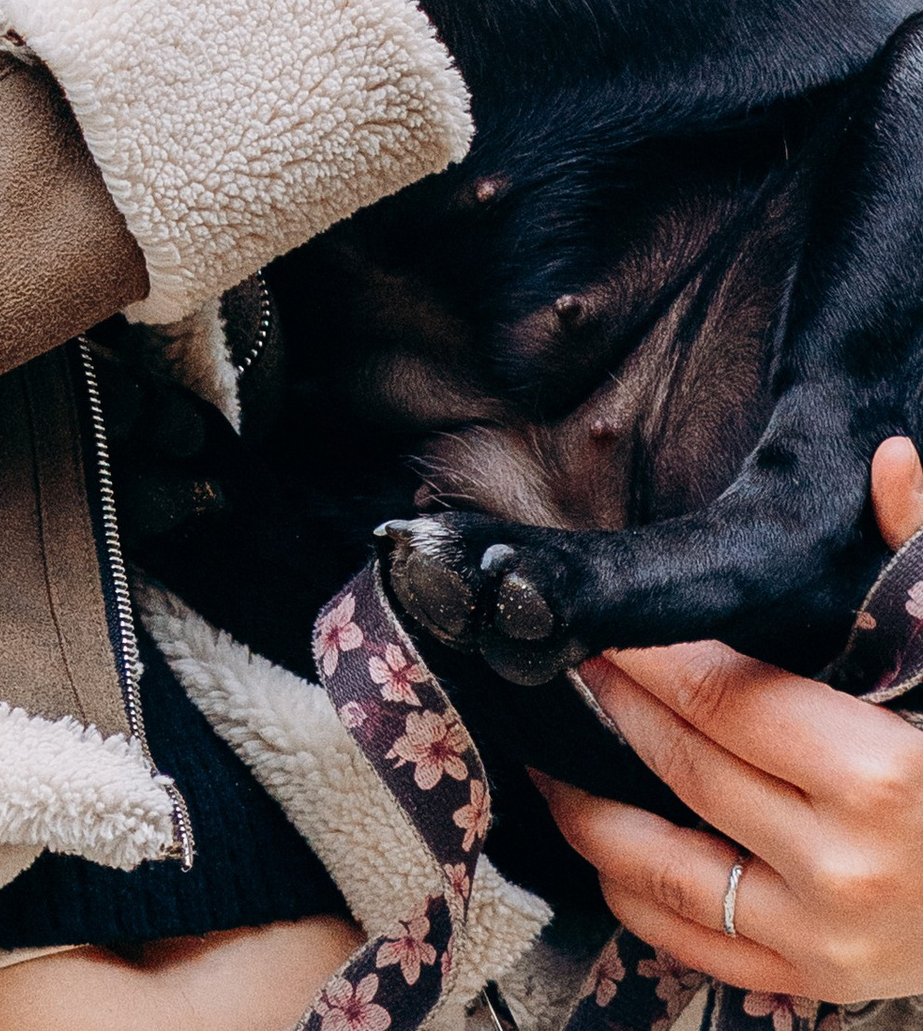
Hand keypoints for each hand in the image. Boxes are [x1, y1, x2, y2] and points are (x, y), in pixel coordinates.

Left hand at [532, 441, 922, 1008]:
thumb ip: (920, 555)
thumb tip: (889, 456)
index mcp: (879, 775)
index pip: (726, 698)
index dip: (651, 656)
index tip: (596, 623)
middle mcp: (842, 866)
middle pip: (686, 769)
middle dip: (616, 710)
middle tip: (563, 666)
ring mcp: (822, 938)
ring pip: (664, 871)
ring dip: (592, 811)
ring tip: (548, 759)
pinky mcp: (814, 985)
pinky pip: (694, 945)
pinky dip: (636, 896)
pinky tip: (608, 846)